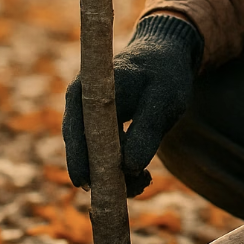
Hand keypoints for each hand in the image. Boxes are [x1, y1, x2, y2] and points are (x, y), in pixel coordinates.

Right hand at [62, 14, 202, 196]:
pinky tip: (143, 176)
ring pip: (94, 157)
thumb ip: (147, 130)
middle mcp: (81, 105)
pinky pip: (103, 155)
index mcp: (89, 91)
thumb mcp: (163, 99)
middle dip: (106, 174)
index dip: (80, 160)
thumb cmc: (164, 74)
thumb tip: (128, 167)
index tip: (88, 184)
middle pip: (83, 149)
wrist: (166, 58)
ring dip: (117, 175)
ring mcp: (88, 119)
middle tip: (138, 185)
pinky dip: (121, 168)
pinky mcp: (99, 130)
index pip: (77, 132)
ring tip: (146, 180)